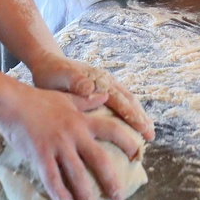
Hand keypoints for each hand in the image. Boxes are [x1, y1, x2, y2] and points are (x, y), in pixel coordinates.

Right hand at [0, 86, 144, 199]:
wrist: (13, 102)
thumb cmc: (39, 100)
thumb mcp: (67, 98)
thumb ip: (87, 100)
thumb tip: (105, 95)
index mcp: (83, 121)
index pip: (112, 131)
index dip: (128, 143)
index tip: (138, 156)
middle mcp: (75, 134)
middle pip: (99, 160)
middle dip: (111, 181)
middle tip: (119, 198)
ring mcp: (58, 145)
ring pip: (77, 174)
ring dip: (86, 195)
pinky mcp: (40, 154)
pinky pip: (52, 178)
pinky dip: (60, 193)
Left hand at [28, 54, 153, 140]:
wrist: (48, 63)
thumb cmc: (53, 73)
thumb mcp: (60, 76)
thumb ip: (75, 81)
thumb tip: (91, 88)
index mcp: (99, 80)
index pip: (120, 100)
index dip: (132, 115)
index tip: (142, 128)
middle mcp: (107, 82)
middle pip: (129, 101)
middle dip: (140, 118)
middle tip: (150, 136)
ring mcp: (107, 87)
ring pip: (127, 102)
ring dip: (138, 117)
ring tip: (148, 134)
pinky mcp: (102, 92)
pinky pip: (120, 104)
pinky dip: (129, 115)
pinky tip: (131, 128)